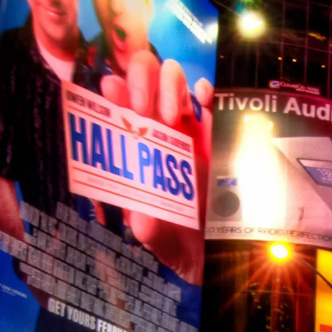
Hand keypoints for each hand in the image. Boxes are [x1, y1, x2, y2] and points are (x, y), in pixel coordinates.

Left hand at [100, 50, 211, 280]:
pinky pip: (211, 100)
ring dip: (169, 84)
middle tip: (145, 108)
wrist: (213, 252)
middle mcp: (156, 129)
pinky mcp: (218, 133)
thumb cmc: (174, 238)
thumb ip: (145, 221)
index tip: (114, 93)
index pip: (116, 103)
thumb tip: (141, 208)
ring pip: (174, 79)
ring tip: (172, 113)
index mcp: (131, 144)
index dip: (113, 88)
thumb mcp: (153, 233)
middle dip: (140, 80)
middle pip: (143, 78)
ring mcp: (188, 127)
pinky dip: (205, 90)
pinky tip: (201, 96)